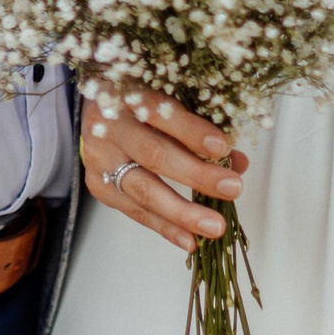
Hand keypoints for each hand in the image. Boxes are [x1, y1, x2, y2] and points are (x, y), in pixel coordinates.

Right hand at [80, 78, 250, 252]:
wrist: (96, 109)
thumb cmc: (141, 101)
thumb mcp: (167, 99)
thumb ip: (200, 127)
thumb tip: (237, 162)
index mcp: (127, 94)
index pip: (160, 113)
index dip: (191, 131)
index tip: (222, 147)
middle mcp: (108, 126)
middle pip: (153, 154)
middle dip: (196, 175)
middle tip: (232, 188)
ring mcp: (100, 159)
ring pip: (143, 189)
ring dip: (183, 212)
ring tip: (214, 226)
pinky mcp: (99, 185)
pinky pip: (135, 211)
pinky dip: (165, 228)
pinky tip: (190, 240)